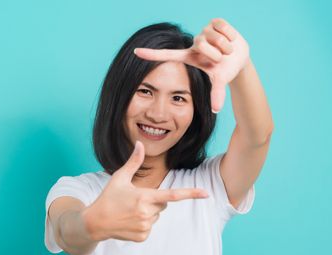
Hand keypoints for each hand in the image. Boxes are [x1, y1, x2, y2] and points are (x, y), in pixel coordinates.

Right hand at [82, 141, 208, 242]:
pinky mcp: (142, 236)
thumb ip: (133, 162)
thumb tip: (139, 144)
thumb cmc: (108, 197)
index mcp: (144, 197)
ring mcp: (145, 226)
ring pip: (156, 216)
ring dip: (148, 213)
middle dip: (153, 200)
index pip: (172, 195)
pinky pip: (150, 227)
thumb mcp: (119, 178)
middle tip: (134, 200)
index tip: (206, 194)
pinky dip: (142, 224)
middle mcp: (147, 213)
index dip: (191, 194)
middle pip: (163, 204)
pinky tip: (128, 221)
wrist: (95, 222)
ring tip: (129, 212)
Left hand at [134, 18, 249, 112]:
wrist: (240, 57)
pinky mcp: (215, 22)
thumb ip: (216, 94)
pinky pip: (223, 27)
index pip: (166, 55)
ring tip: (226, 50)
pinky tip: (230, 38)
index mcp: (189, 57)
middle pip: (204, 46)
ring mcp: (203, 32)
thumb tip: (216, 110)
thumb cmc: (224, 70)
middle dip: (217, 54)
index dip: (151, 54)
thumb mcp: (219, 80)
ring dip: (226, 46)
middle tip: (220, 59)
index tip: (134, 52)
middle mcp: (194, 43)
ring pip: (215, 38)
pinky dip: (231, 35)